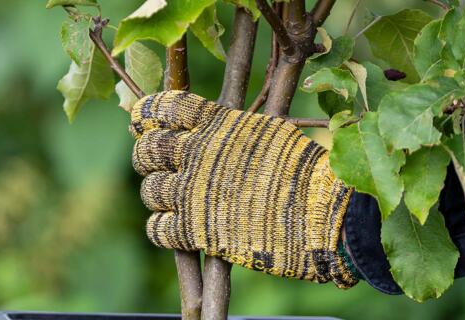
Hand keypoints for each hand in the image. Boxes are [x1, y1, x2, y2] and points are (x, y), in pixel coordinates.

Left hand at [130, 91, 356, 287]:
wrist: (321, 213)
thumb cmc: (304, 170)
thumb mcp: (267, 132)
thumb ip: (231, 128)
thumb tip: (212, 124)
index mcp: (214, 124)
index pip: (162, 108)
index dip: (148, 115)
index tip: (143, 122)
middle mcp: (196, 155)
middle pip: (147, 150)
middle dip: (148, 157)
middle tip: (157, 165)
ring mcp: (191, 193)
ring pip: (150, 191)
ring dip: (158, 195)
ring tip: (174, 199)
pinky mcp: (194, 231)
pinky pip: (157, 229)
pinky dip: (162, 229)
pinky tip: (177, 229)